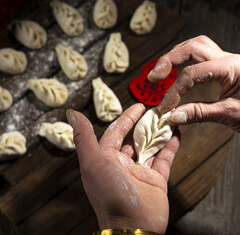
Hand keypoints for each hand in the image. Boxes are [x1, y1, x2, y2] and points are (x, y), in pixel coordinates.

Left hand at [67, 104, 179, 233]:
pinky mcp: (156, 182)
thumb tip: (72, 114)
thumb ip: (84, 138)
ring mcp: (140, 173)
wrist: (133, 227)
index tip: (139, 106)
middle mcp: (122, 165)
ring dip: (159, 133)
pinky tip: (177, 134)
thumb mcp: (93, 162)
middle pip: (134, 139)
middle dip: (145, 124)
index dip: (126, 118)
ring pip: (150, 147)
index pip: (115, 132)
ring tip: (169, 118)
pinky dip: (171, 146)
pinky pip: (164, 159)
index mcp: (106, 159)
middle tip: (157, 110)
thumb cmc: (110, 195)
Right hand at [148, 35, 239, 131]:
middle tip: (154, 76)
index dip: (175, 91)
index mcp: (232, 67)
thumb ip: (201, 113)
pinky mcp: (227, 64)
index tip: (165, 108)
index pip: (193, 74)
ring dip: (178, 54)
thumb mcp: (232, 115)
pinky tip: (181, 68)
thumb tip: (173, 116)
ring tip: (163, 69)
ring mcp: (228, 59)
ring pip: (197, 44)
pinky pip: (204, 52)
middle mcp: (229, 58)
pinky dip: (188, 58)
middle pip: (192, 47)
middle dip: (169, 60)